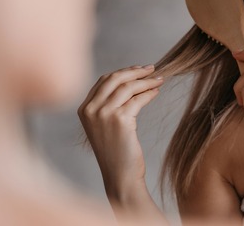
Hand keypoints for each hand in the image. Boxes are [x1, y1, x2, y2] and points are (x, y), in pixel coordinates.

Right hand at [78, 65, 163, 199]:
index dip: (123, 72)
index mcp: (84, 109)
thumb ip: (109, 104)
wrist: (120, 175)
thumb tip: (131, 79)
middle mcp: (91, 110)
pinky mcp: (120, 120)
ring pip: (128, 87)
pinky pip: (138, 99)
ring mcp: (104, 114)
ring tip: (159, 80)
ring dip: (146, 81)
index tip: (139, 69)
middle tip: (152, 69)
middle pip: (114, 78)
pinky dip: (149, 93)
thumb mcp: (105, 125)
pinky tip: (156, 92)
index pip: (104, 81)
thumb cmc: (116, 151)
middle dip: (135, 71)